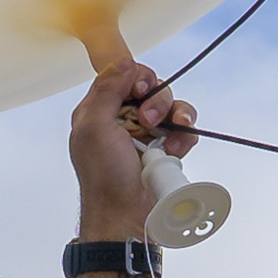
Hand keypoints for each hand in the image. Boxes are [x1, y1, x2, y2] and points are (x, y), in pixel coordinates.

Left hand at [71, 57, 195, 240]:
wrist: (124, 216)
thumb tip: (125, 61)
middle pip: (152, 89)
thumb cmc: (103, 176)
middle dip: (157, 101)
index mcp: (100, 111)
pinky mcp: (167, 152)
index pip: (125, 76)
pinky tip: (176, 150)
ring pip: (172, 108)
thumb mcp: (93, 127)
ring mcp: (147, 136)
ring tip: (170, 135)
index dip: (138, 79)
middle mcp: (123, 120)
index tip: (139, 92)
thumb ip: (106, 90)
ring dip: (175, 116)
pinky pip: (185, 131)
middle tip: (147, 121)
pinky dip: (185, 137)